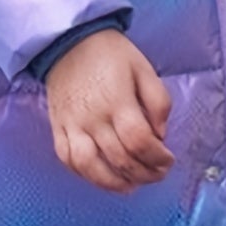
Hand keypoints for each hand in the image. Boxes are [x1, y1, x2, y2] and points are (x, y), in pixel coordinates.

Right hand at [45, 30, 173, 193]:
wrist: (68, 41)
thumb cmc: (110, 54)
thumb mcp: (144, 69)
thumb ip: (158, 102)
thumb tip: (160, 135)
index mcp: (118, 101)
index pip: (140, 142)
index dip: (158, 158)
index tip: (168, 160)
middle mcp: (93, 118)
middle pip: (120, 159)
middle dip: (144, 174)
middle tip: (157, 174)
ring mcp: (72, 125)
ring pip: (91, 167)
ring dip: (114, 183)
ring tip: (131, 184)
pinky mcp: (58, 128)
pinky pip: (67, 159)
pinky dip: (85, 174)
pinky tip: (103, 176)